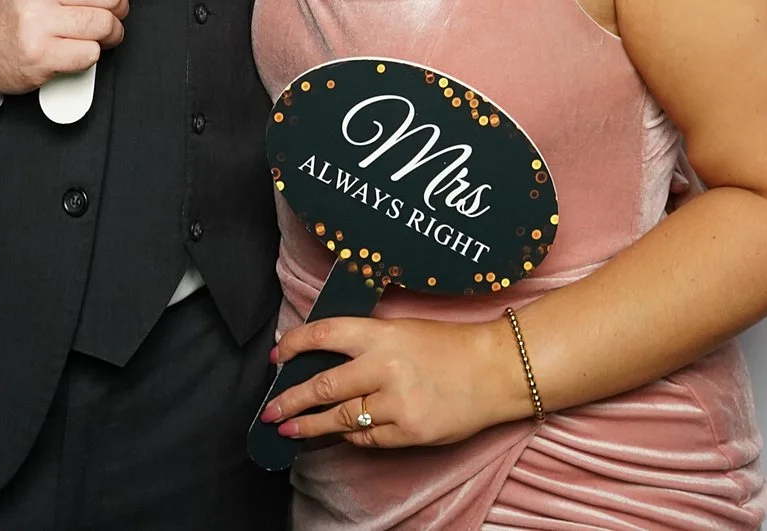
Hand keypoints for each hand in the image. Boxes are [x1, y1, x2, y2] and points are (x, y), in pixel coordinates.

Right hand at [0, 0, 154, 97]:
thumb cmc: (15, 5)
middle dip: (115, 7)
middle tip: (100, 10)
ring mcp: (36, 20)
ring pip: (105, 24)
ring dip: (107, 33)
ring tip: (91, 32)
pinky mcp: (40, 55)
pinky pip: (91, 53)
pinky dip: (89, 54)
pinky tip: (73, 47)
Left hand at [260, 314, 526, 449]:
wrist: (496, 370)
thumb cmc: (451, 346)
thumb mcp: (403, 329)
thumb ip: (366, 343)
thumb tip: (324, 358)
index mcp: (382, 333)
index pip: (324, 334)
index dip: (294, 345)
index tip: (276, 355)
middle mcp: (385, 367)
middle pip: (324, 386)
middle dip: (291, 401)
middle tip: (270, 411)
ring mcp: (398, 403)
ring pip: (342, 418)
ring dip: (311, 426)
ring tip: (290, 430)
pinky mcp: (410, 431)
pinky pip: (369, 438)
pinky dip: (352, 435)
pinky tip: (339, 434)